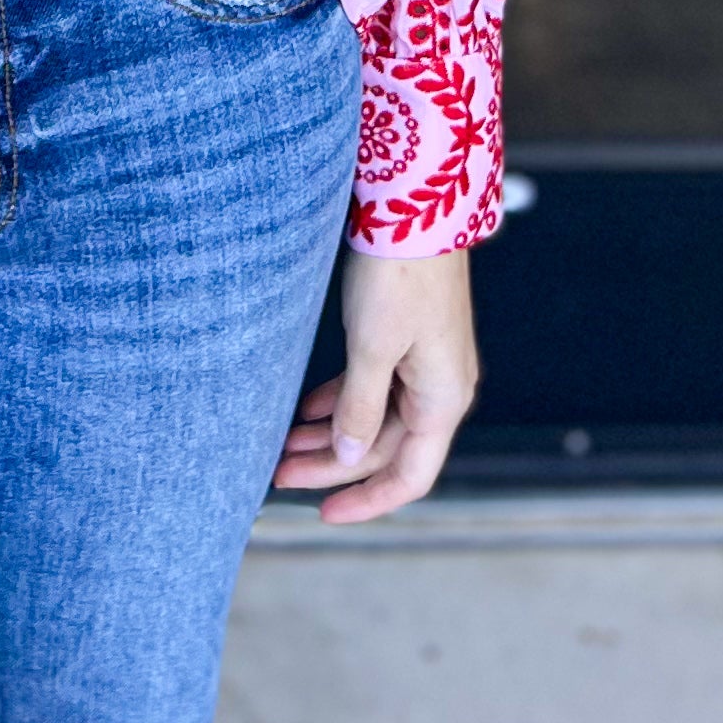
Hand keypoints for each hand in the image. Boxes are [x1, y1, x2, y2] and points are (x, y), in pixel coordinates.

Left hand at [274, 244, 477, 525]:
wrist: (415, 207)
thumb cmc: (399, 275)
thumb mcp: (373, 349)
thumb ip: (360, 409)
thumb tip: (349, 460)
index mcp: (442, 400)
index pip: (409, 476)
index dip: (367, 501)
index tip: (324, 514)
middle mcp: (439, 389)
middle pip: (384, 449)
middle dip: (332, 466)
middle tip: (280, 474)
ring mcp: (424, 365)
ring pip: (375, 418)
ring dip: (331, 435)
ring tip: (284, 445)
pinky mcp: (407, 341)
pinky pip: (374, 388)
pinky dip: (341, 402)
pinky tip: (308, 409)